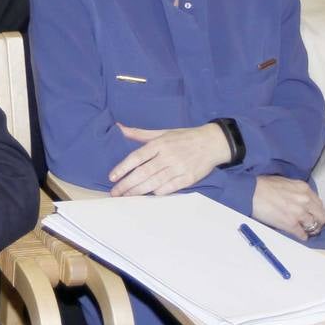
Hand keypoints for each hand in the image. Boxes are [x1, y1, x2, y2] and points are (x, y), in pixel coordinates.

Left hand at [109, 123, 229, 195]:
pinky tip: (149, 195)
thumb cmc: (184, 137)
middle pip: (143, 173)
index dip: (123, 168)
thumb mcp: (163, 132)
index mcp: (160, 143)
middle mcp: (168, 156)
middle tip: (115, 192)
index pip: (137, 157)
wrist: (212, 143)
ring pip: (154, 182)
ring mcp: (179, 168)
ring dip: (139, 191)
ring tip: (126, 197)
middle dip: (127, 184)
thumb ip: (140, 133)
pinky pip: (170, 188)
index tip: (112, 177)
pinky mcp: (188, 178)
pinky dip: (158, 192)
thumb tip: (119, 127)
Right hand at [251, 175, 324, 240]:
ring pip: (314, 226)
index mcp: (304, 188)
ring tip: (305, 231)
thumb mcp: (285, 182)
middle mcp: (305, 200)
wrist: (251, 192)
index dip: (316, 211)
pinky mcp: (291, 224)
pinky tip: (299, 235)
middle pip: (321, 216)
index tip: (312, 215)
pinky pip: (303, 234)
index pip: (318, 203)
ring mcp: (299, 213)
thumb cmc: (263, 185)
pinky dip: (302, 236)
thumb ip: (297, 191)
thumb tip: (299, 199)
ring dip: (310, 230)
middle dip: (318, 222)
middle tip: (313, 225)